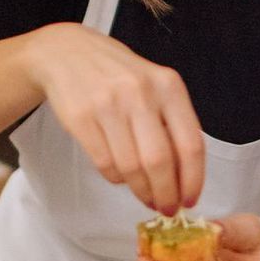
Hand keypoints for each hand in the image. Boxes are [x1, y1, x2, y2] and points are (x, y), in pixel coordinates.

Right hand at [22, 23, 204, 213]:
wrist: (66, 53)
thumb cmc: (118, 75)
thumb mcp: (154, 86)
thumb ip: (172, 123)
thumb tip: (185, 176)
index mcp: (168, 86)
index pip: (190, 144)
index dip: (193, 180)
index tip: (189, 199)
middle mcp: (140, 93)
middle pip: (160, 162)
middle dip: (166, 193)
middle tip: (166, 208)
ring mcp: (108, 105)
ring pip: (131, 168)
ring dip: (141, 191)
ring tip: (146, 196)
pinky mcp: (81, 118)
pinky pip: (105, 164)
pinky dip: (116, 178)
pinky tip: (120, 176)